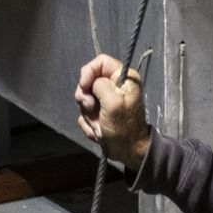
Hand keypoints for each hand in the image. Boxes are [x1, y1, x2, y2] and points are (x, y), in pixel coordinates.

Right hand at [75, 54, 150, 170]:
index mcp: (124, 78)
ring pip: (84, 98)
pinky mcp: (99, 113)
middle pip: (88, 80)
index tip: (84, 86)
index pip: (100, 62)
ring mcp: (105, 100)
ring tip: (99, 124)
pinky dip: (89, 124)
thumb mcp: (113, 101)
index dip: (88, 72)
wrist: (128, 151)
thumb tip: (90, 83)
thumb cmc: (124, 127)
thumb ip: (100, 85)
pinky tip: (99, 131)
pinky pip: (85, 113)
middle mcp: (114, 86)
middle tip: (91, 107)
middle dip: (86, 97)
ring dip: (88, 114)